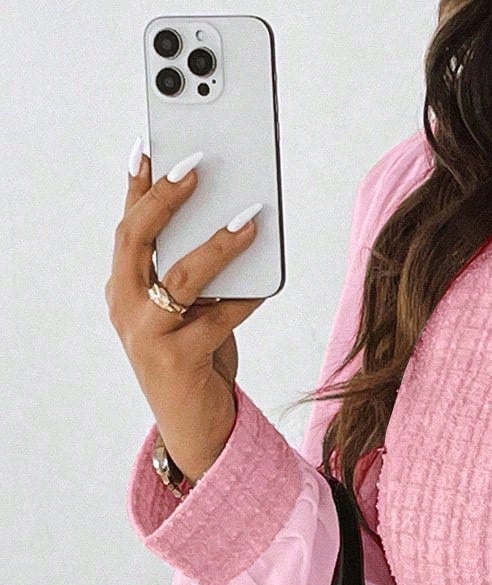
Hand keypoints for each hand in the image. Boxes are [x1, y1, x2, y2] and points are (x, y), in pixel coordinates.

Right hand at [106, 139, 269, 483]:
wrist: (197, 428)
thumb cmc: (197, 360)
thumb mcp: (189, 312)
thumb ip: (198, 276)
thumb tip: (235, 224)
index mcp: (123, 289)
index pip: (127, 227)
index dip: (136, 186)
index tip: (150, 146)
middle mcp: (125, 308)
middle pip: (136, 239)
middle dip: (164, 198)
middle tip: (196, 167)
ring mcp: (146, 336)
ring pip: (179, 277)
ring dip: (216, 245)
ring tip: (249, 220)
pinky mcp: (177, 362)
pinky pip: (217, 319)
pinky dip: (244, 298)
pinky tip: (265, 285)